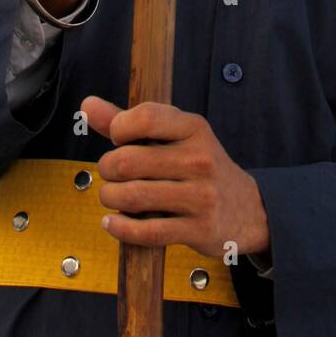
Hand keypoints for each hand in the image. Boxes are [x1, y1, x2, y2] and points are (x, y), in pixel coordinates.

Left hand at [82, 96, 269, 260]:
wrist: (248, 209)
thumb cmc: (200, 167)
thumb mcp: (175, 137)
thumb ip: (129, 122)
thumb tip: (87, 105)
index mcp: (194, 128)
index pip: (144, 117)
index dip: (119, 129)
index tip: (119, 140)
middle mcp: (200, 159)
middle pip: (129, 161)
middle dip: (108, 169)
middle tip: (111, 174)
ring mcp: (201, 196)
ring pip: (133, 196)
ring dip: (110, 198)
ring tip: (111, 197)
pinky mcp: (199, 229)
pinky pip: (146, 232)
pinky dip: (120, 228)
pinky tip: (114, 223)